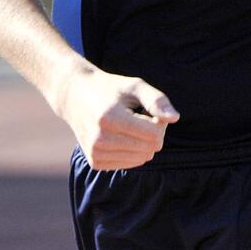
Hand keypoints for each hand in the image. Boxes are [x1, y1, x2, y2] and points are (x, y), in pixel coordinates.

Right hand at [56, 66, 179, 169]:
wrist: (75, 97)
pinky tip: (122, 135)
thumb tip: (175, 118)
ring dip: (143, 143)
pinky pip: (130, 163)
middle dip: (154, 133)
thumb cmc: (111, 89)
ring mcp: (95, 153)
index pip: (154, 135)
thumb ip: (157, 100)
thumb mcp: (135, 86)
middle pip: (149, 149)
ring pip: (141, 159)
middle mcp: (100, 139)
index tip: (152, 111)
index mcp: (111, 118)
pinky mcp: (95, 162)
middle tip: (142, 117)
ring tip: (130, 125)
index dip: (161, 123)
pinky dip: (133, 151)